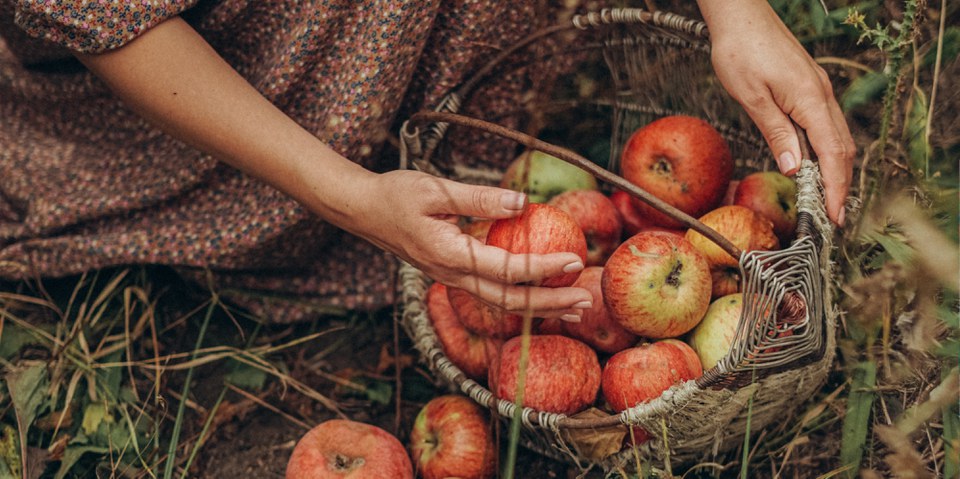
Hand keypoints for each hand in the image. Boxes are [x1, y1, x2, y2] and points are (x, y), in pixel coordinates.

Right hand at [352, 170, 592, 319]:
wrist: (363, 211)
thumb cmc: (396, 194)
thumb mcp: (435, 189)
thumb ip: (479, 198)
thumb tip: (523, 202)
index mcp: (450, 256)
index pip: (506, 270)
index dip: (543, 268)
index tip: (575, 261)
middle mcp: (452, 275)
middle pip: (509, 302)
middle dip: (550, 304)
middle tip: (587, 301)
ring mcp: (452, 279)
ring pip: (501, 303)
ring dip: (540, 308)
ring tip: (575, 307)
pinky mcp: (453, 274)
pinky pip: (493, 293)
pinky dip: (522, 298)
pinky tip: (542, 293)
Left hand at [698, 1, 854, 225]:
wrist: (740, 16)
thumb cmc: (740, 51)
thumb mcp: (752, 97)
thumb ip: (776, 132)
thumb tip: (793, 167)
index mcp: (810, 100)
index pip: (832, 154)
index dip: (836, 188)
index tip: (834, 216)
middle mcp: (821, 95)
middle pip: (842, 149)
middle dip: (840, 185)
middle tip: (832, 218)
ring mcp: (817, 91)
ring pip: (836, 137)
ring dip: (834, 170)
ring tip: (825, 200)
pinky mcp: (808, 88)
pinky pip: (825, 125)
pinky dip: (825, 151)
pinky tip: (812, 165)